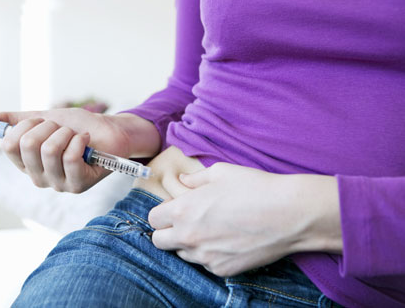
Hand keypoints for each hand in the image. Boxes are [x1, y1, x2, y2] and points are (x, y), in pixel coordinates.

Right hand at [0, 109, 158, 192]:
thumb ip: (12, 121)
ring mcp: (58, 184)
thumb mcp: (41, 118)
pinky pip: (70, 157)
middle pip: (27, 146)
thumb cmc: (76, 125)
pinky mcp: (78, 185)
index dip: (28, 125)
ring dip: (66, 133)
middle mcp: (38, 177)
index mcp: (26, 163)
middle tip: (63, 129)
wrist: (109, 129)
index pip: (9, 144)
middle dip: (49, 127)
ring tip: (76, 135)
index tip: (44, 122)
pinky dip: (80, 140)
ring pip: (50, 150)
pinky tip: (86, 140)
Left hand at [148, 162, 341, 276]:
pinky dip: (210, 254)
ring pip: (182, 254)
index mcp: (183, 211)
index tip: (175, 209)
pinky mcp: (222, 270)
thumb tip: (183, 181)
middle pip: (158, 242)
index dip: (162, 213)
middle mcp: (189, 237)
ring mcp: (205, 256)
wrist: (289, 214)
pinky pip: (205, 264)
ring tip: (212, 229)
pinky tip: (228, 240)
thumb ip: (195, 179)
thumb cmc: (255, 188)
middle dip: (167, 231)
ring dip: (189, 243)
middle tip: (186, 222)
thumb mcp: (221, 173)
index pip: (152, 219)